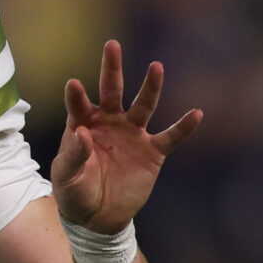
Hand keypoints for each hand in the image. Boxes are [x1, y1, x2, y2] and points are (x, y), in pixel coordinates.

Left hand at [51, 40, 202, 232]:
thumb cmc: (74, 192)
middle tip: (111, 45)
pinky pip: (170, 137)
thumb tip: (82, 133)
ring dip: (150, 87)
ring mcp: (132, 135)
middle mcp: (109, 123)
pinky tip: (196, 114)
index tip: (74, 84)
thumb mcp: (66, 176)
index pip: (78, 105)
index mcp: (82, 125)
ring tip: (156, 67)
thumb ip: (73, 155)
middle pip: (112, 91)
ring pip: (144, 106)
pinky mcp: (152, 152)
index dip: (76, 95)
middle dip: (112, 69)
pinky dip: (183, 127)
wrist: (97, 217)